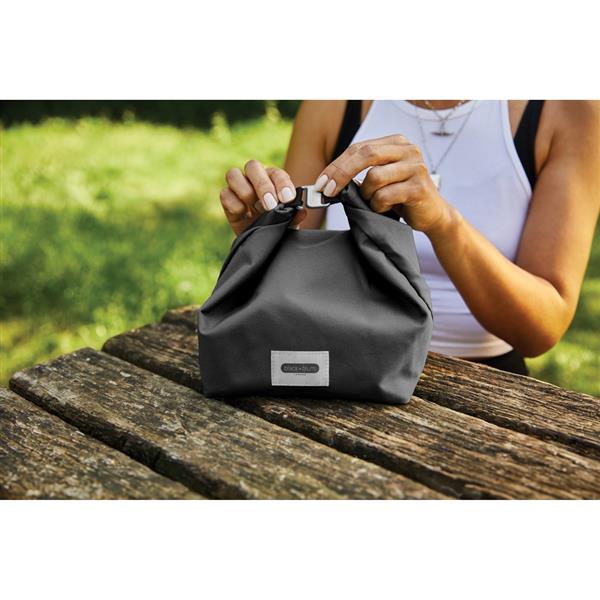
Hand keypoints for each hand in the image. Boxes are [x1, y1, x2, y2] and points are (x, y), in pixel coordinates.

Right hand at [220, 160, 305, 234]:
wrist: (262, 241)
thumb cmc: (277, 225)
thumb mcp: (288, 224)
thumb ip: (294, 217)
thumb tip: (301, 211)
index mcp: (274, 179)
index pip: (277, 174)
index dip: (282, 184)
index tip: (287, 199)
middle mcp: (255, 179)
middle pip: (252, 166)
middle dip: (262, 185)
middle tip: (271, 205)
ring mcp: (239, 187)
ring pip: (233, 174)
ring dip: (245, 191)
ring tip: (254, 209)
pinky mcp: (228, 200)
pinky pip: (225, 194)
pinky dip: (234, 204)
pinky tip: (244, 214)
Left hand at [313, 134, 453, 234]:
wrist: (432, 214)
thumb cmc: (401, 196)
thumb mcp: (381, 178)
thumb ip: (361, 172)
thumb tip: (328, 180)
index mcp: (396, 143)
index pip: (358, 148)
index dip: (337, 165)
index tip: (321, 182)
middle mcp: (408, 150)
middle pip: (365, 155)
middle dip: (341, 174)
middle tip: (328, 191)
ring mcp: (416, 167)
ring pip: (374, 177)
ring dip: (366, 195)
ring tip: (374, 202)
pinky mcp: (419, 187)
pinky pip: (385, 196)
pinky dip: (378, 205)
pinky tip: (385, 208)